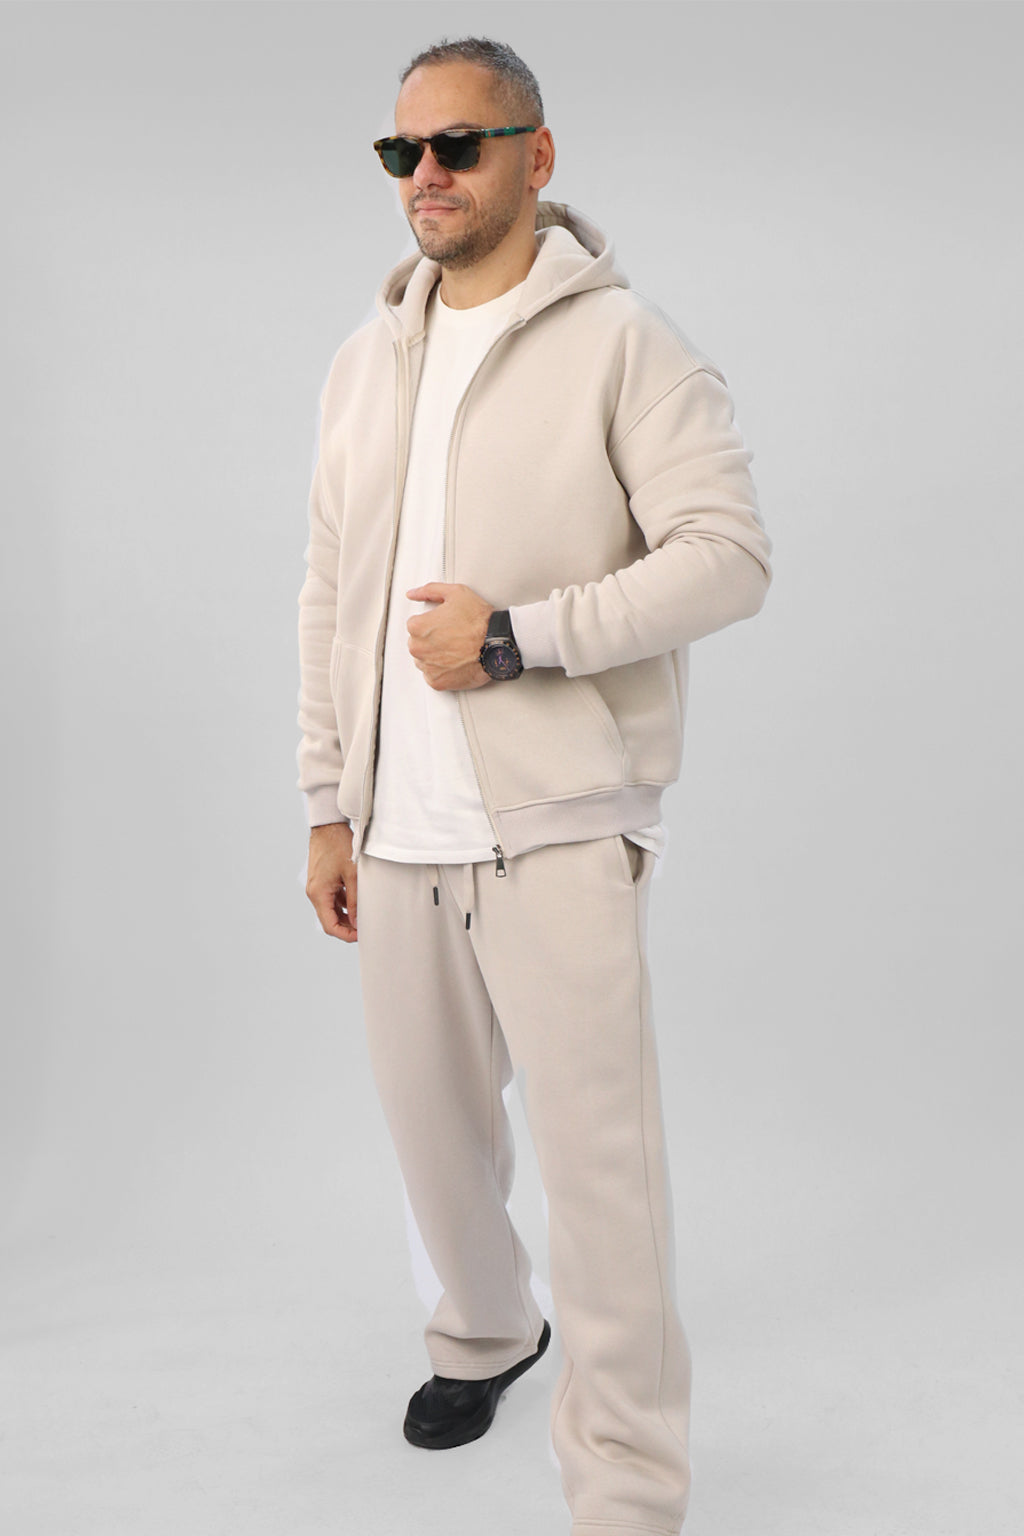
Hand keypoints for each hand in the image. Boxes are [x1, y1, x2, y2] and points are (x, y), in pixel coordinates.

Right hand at [306, 821, 357, 941]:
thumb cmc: (339, 846)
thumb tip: (358, 922)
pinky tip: (357, 903)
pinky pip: (332, 899)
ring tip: (364, 917)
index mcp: (318, 893)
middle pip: (329, 920)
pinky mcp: (322, 881)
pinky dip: (344, 904)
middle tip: (366, 929)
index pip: (329, 925)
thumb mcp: (352, 874)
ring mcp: (317, 887)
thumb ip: (355, 900)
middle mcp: (314, 893)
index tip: (361, 936)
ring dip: (346, 916)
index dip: (345, 934)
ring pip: (331, 910)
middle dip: (347, 928)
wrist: (328, 826)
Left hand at [406, 582, 491, 690]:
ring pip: (424, 660)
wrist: (498, 644)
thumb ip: (430, 591)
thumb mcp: (456, 593)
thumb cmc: (479, 620)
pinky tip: (456, 662)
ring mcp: (427, 667)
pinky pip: (433, 676)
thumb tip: (413, 594)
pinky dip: (442, 671)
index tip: (446, 624)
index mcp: (418, 627)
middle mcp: (418, 648)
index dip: (432, 622)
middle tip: (453, 636)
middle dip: (432, 640)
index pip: (415, 624)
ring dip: (435, 656)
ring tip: (456, 649)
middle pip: (418, 643)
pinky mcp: (437, 682)